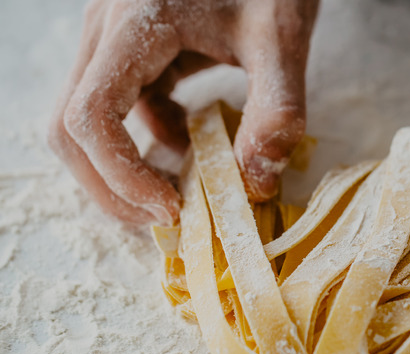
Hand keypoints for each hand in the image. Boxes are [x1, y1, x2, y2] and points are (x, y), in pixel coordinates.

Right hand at [48, 0, 318, 224]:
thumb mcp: (281, 38)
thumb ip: (276, 109)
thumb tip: (256, 184)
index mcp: (135, 22)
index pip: (91, 116)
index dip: (121, 176)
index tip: (172, 208)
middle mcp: (107, 30)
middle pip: (70, 127)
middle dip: (110, 185)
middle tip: (165, 217)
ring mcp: (113, 38)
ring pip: (86, 120)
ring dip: (123, 167)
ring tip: (179, 193)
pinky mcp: (130, 47)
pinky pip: (116, 105)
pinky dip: (145, 138)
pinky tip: (189, 144)